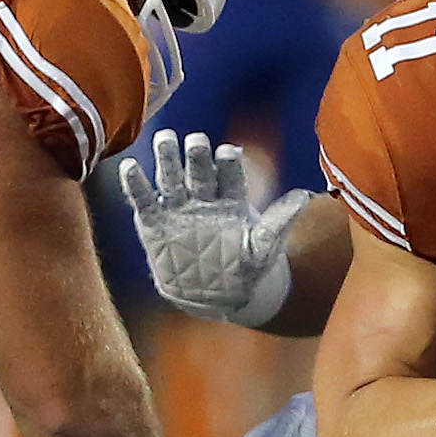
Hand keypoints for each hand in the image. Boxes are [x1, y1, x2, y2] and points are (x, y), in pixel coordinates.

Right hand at [117, 131, 310, 327]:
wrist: (214, 297)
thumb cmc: (243, 269)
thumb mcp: (263, 248)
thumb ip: (279, 221)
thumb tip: (306, 195)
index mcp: (230, 199)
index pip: (229, 175)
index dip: (227, 163)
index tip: (228, 153)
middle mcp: (203, 198)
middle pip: (198, 171)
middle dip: (196, 155)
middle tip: (195, 140)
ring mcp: (177, 209)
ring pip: (171, 178)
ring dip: (167, 159)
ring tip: (164, 139)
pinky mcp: (154, 224)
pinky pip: (144, 201)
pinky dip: (136, 184)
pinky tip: (130, 166)